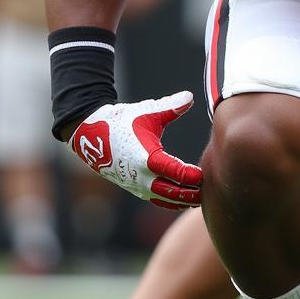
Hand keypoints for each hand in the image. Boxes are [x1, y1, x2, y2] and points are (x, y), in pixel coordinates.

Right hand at [67, 91, 201, 209]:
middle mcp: (140, 175)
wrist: (91, 133)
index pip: (174, 172)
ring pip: (164, 199)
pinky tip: (184, 198)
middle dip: (190, 192)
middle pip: (171, 192)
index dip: (191, 175)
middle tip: (208, 188)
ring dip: (181, 200)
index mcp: (146, 158)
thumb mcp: (147, 112)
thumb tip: (190, 96)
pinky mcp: (133, 187)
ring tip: (199, 197)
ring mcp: (135, 184)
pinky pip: (156, 199)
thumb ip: (170, 107)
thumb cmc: (122, 120)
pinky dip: (170, 201)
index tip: (205, 174)